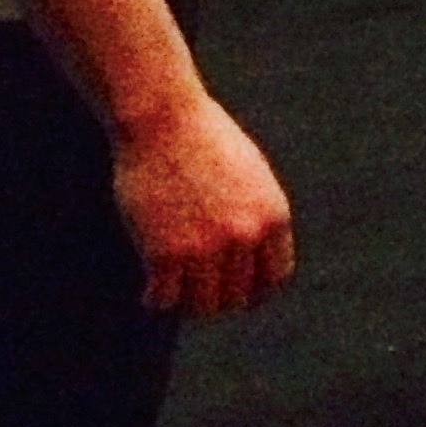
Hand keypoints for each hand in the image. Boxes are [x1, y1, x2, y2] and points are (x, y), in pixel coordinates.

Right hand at [113, 91, 295, 317]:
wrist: (163, 119)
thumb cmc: (203, 140)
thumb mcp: (250, 176)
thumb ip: (254, 217)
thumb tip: (252, 261)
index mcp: (272, 217)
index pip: (274, 278)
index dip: (254, 291)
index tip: (235, 292)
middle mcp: (245, 237)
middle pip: (235, 297)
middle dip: (216, 296)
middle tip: (195, 289)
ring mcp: (205, 248)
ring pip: (201, 306)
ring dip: (187, 302)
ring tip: (174, 290)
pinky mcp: (164, 254)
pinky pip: (164, 301)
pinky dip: (156, 300)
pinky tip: (151, 291)